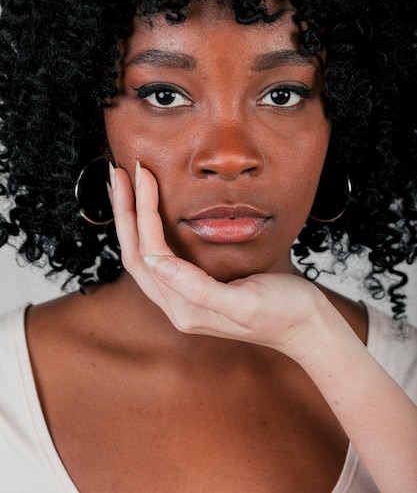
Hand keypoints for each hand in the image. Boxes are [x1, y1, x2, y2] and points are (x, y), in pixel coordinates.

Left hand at [109, 161, 327, 358]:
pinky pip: (162, 255)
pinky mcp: (196, 288)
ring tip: (126, 187)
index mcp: (185, 310)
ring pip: (145, 255)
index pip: (150, 253)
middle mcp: (178, 306)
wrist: (309, 325)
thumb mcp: (245, 302)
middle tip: (119, 174)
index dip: (143, 212)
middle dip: (126, 212)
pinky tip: (150, 212)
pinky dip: (150, 229)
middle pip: (137, 254)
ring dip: (133, 220)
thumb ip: (199, 289)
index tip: (143, 175)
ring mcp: (185, 298)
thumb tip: (157, 264)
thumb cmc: (284, 313)